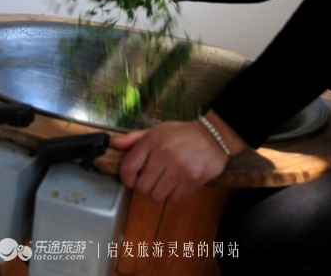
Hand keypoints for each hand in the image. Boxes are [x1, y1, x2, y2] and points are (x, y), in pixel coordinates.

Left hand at [112, 115, 237, 202]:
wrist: (214, 136)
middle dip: (145, 188)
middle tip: (153, 182)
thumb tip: (116, 145)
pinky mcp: (193, 179)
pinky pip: (174, 199)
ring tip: (166, 184)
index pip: (128, 168)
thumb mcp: (157, 130)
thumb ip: (135, 138)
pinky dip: (174, 195)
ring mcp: (179, 168)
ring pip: (157, 197)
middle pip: (142, 187)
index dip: (126, 179)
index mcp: (152, 141)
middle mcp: (164, 154)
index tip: (132, 180)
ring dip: (159, 194)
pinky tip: (179, 184)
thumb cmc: (182, 134)